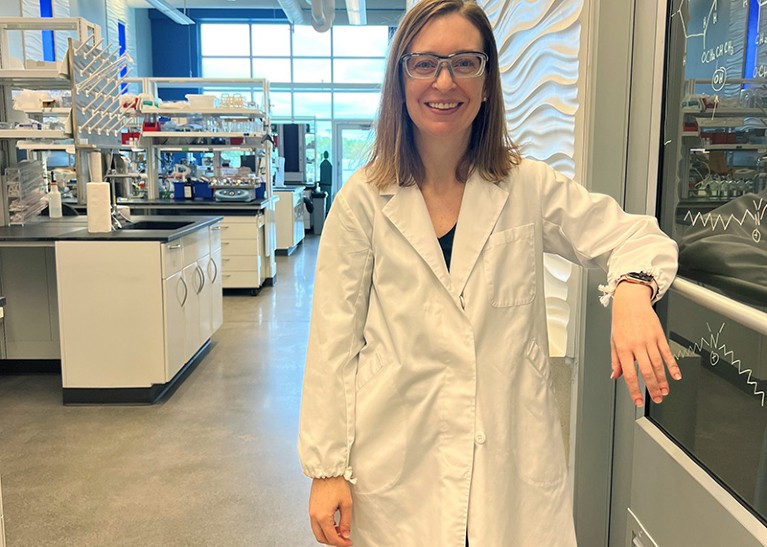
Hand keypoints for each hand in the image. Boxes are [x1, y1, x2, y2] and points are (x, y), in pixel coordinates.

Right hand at [309, 476, 352, 545]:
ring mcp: (311, 512)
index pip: (331, 538)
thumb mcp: (346, 504)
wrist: (327, 471)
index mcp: (323, 517)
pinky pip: (315, 524)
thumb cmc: (336, 483)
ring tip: (339, 532)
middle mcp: (314, 516)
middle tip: (344, 540)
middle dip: (333, 541)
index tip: (348, 543)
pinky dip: (324, 528)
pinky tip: (332, 524)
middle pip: (321, 538)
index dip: (341, 543)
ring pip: (317, 532)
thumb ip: (346, 521)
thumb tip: (345, 534)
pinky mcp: (311, 508)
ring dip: (328, 535)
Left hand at [610, 282, 681, 406]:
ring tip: (665, 391)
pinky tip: (676, 375)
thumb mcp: (613, 341)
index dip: (634, 390)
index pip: (629, 374)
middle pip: (647, 371)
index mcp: (623, 348)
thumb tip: (615, 376)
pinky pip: (667, 353)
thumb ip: (615, 360)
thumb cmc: (621, 321)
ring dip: (663, 380)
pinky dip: (673, 365)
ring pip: (658, 364)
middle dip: (652, 388)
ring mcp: (649, 340)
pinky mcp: (659, 335)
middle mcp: (637, 345)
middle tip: (657, 399)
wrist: (630, 302)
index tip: (638, 401)